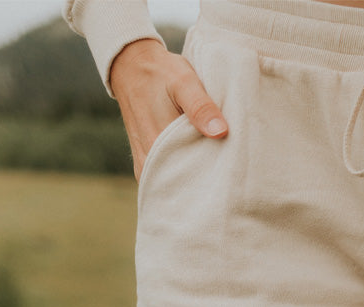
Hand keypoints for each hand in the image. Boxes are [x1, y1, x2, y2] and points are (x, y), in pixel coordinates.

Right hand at [110, 37, 228, 181]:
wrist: (131, 66)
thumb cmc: (160, 73)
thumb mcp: (183, 82)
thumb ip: (201, 107)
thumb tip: (221, 132)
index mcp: (159, 146)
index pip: (193, 177)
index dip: (214, 176)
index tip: (232, 170)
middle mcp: (150, 162)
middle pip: (185, 184)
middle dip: (207, 180)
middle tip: (228, 170)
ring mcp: (147, 165)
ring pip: (177, 182)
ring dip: (195, 176)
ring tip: (215, 166)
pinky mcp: (146, 163)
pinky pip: (168, 176)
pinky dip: (184, 171)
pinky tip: (198, 161)